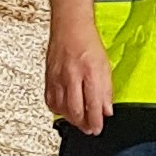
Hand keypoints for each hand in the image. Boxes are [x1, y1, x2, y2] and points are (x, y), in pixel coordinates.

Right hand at [44, 18, 113, 134]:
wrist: (69, 27)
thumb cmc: (87, 43)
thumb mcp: (105, 65)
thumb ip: (106, 90)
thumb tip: (107, 110)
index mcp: (89, 72)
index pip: (93, 104)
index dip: (96, 121)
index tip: (98, 128)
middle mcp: (71, 76)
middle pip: (75, 110)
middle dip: (83, 124)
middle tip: (89, 129)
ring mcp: (57, 78)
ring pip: (61, 109)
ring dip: (71, 119)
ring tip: (79, 121)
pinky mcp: (48, 78)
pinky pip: (50, 101)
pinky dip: (58, 110)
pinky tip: (65, 110)